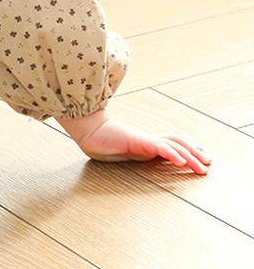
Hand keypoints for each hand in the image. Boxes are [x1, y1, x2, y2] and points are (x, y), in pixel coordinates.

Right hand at [56, 109, 211, 174]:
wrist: (87, 130)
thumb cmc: (101, 141)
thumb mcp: (122, 152)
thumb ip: (134, 155)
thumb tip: (139, 159)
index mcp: (144, 143)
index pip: (171, 143)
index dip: (187, 149)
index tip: (200, 156)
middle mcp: (147, 139)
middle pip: (176, 142)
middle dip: (194, 153)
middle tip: (208, 163)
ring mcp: (143, 139)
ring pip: (172, 145)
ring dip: (190, 156)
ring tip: (202, 166)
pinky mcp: (137, 140)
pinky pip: (158, 147)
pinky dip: (171, 153)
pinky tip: (180, 160)